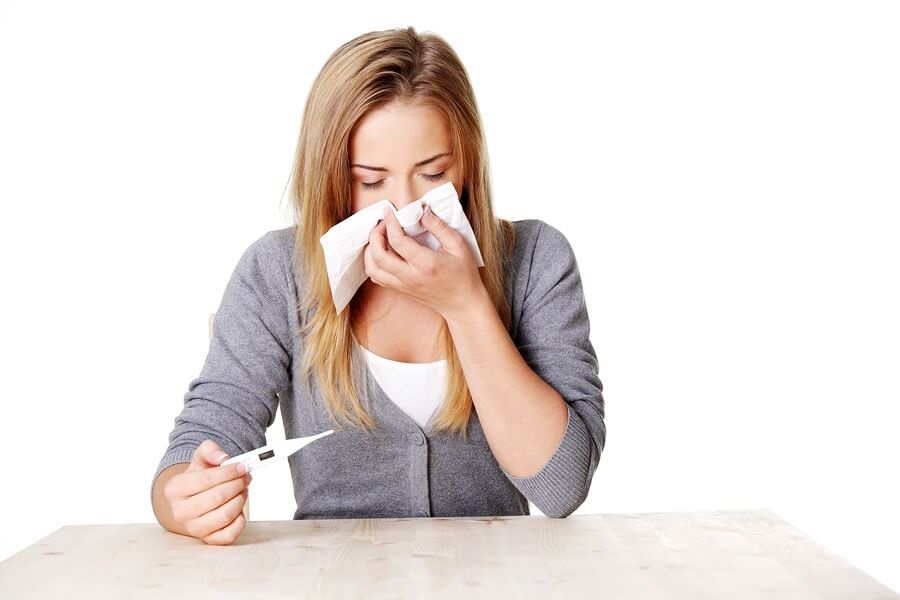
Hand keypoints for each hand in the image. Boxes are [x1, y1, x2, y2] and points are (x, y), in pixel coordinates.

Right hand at [163, 440, 251, 544]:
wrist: (195, 497)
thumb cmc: (199, 478)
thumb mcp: (201, 458)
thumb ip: (209, 450)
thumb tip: (222, 458)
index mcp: (174, 489)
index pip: (206, 480)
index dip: (229, 472)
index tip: (241, 467)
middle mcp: (180, 512)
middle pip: (218, 497)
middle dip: (237, 484)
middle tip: (245, 478)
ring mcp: (193, 529)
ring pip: (225, 515)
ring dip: (240, 500)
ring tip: (242, 491)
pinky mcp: (208, 540)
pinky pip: (230, 534)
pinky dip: (240, 521)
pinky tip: (238, 509)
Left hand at [364, 206, 486, 320]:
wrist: (462, 304)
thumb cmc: (463, 275)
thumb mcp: (459, 246)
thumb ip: (439, 227)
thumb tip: (423, 212)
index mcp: (426, 264)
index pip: (398, 241)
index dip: (390, 223)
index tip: (389, 212)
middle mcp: (410, 276)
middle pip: (378, 255)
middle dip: (375, 235)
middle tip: (382, 223)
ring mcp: (403, 285)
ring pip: (372, 268)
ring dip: (370, 250)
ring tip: (379, 237)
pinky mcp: (400, 290)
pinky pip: (377, 277)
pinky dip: (372, 262)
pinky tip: (381, 252)